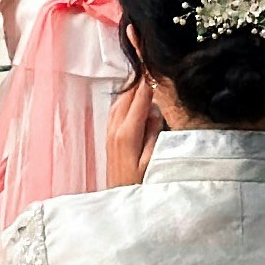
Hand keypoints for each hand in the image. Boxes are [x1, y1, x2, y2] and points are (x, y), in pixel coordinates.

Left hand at [98, 68, 168, 183]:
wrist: (119, 202)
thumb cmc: (138, 186)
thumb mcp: (152, 162)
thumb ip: (154, 134)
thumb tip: (155, 111)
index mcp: (127, 133)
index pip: (139, 98)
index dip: (148, 79)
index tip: (153, 62)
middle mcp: (115, 129)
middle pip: (128, 95)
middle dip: (140, 78)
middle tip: (151, 61)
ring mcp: (110, 132)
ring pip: (121, 100)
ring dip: (134, 88)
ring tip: (147, 76)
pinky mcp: (110, 137)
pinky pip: (117, 110)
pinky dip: (127, 100)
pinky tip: (136, 99)